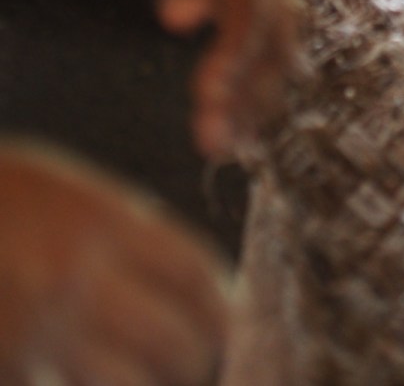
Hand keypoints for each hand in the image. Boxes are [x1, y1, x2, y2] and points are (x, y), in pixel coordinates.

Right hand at [0, 142, 229, 385]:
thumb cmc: (2, 195)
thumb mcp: (72, 191)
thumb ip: (132, 235)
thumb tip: (193, 287)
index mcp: (103, 222)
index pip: (196, 276)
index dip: (222, 306)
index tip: (226, 320)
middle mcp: (77, 280)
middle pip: (176, 342)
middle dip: (193, 358)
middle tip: (188, 358)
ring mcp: (37, 335)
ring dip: (143, 383)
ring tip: (140, 371)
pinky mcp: (8, 372)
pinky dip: (84, 385)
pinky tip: (81, 372)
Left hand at [124, 0, 301, 159]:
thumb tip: (180, 20)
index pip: (251, 11)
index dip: (233, 55)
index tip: (206, 94)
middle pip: (269, 44)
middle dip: (243, 94)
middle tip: (210, 140)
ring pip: (272, 60)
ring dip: (248, 105)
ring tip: (217, 147)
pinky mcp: (266, 17)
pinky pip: (264, 61)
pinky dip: (250, 95)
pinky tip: (233, 132)